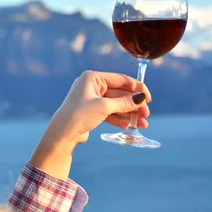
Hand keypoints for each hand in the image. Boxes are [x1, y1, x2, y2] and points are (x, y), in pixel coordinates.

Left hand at [29, 70, 150, 178]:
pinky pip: (109, 112)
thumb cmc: (80, 115)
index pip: (121, 79)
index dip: (137, 88)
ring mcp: (91, 99)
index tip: (148, 98)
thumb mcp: (104, 107)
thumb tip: (141, 98)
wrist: (62, 134)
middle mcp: (92, 86)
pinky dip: (119, 119)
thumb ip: (124, 102)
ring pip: (116, 104)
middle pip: (120, 93)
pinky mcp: (91, 111)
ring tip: (142, 124)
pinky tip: (128, 126)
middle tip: (146, 115)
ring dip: (129, 114)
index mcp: (93, 77)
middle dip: (133, 105)